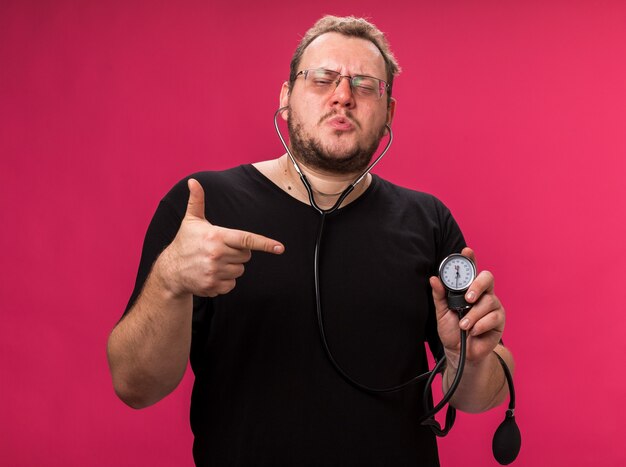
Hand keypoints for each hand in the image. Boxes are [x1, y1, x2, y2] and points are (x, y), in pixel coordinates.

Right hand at [157, 178, 284, 297]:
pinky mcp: (213, 286)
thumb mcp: (191, 221)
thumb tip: (194, 181)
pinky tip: (211, 274)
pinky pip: (232, 284)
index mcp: (216, 237)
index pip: (246, 239)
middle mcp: (217, 254)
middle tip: (220, 250)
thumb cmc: (184, 243)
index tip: (280, 248)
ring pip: (240, 270)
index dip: (265, 243)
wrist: (170, 271)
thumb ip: (197, 201)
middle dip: (237, 253)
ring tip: (214, 262)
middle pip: (246, 256)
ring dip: (231, 267)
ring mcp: (215, 272)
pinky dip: (225, 281)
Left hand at [429, 247, 504, 365]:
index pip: (471, 270)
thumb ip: (439, 295)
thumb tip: (434, 279)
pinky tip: (473, 331)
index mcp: (469, 289)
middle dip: (478, 286)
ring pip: (488, 302)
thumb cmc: (451, 329)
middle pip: (487, 278)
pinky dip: (479, 325)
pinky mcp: (499, 320)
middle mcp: (483, 294)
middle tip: (468, 298)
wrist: (459, 352)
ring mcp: (493, 306)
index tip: (466, 251)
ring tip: (463, 325)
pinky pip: (493, 317)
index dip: (470, 259)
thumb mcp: (441, 312)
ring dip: (473, 315)